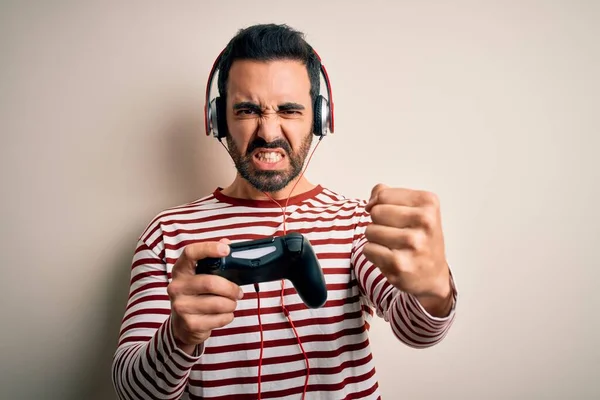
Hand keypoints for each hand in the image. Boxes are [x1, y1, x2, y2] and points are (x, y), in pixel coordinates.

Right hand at [167, 238, 242, 353]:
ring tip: (231, 303)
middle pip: (210, 283)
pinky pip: (218, 319)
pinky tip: (224, 314)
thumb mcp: (201, 276)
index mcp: (181, 270)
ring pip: (218, 303)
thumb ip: (214, 259)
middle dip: (231, 288)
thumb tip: (227, 242)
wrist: (182, 325)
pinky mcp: (189, 324)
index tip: (226, 250)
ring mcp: (181, 306)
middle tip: (239, 292)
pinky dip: (228, 316)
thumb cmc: (196, 295)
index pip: (190, 252)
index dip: (209, 248)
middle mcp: (176, 286)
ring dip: (231, 304)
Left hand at [364, 184, 451, 313]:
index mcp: (428, 203)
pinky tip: (389, 258)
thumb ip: (390, 196)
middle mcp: (424, 222)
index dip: (380, 205)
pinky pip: (368, 249)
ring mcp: (413, 243)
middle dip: (378, 222)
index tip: (392, 215)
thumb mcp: (415, 210)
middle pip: (375, 212)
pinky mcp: (399, 263)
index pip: (383, 195)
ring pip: (370, 231)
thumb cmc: (422, 240)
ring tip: (393, 246)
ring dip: (375, 239)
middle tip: (394, 233)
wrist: (433, 275)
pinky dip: (374, 254)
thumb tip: (372, 199)